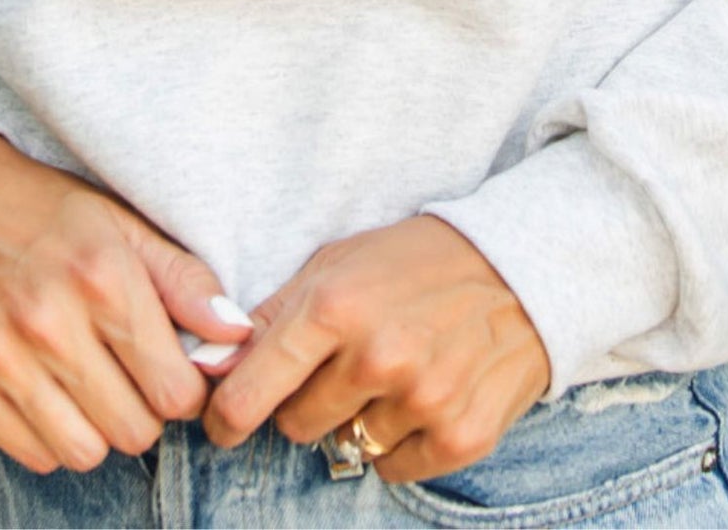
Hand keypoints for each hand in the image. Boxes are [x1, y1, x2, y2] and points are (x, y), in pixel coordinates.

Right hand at [0, 131, 255, 474]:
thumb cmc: (45, 211)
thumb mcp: (123, 224)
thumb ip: (185, 281)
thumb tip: (237, 334)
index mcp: (102, 278)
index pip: (177, 391)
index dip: (185, 387)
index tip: (173, 368)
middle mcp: (50, 323)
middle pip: (135, 431)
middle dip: (144, 409)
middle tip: (129, 372)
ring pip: (85, 453)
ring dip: (97, 428)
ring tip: (89, 381)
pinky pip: (32, 454)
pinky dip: (49, 434)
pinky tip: (47, 387)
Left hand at [199, 215, 551, 485]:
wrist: (518, 269)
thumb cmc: (414, 261)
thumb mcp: (337, 261)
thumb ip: (273, 313)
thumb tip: (209, 362)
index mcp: (335, 306)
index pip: (250, 391)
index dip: (225, 415)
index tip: (220, 423)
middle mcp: (375, 356)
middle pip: (295, 425)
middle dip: (303, 403)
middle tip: (337, 369)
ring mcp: (421, 400)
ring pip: (345, 445)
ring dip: (356, 418)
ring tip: (390, 372)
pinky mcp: (460, 435)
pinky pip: (392, 467)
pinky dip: (398, 442)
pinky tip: (419, 397)